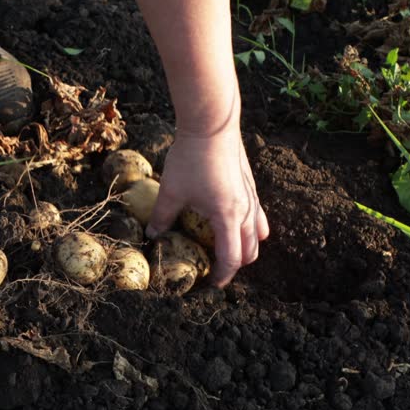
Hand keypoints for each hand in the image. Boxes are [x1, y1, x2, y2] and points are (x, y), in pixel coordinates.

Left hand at [146, 118, 268, 287]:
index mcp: (227, 218)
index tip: (212, 284)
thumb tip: (151, 235)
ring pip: (258, 233)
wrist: (212, 125)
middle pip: (250, 250)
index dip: (223, 276)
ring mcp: (251, 197)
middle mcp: (245, 211)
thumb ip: (162, 217)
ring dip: (247, 246)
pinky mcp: (250, 184)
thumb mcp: (171, 191)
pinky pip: (257, 214)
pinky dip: (250, 226)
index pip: (231, 258)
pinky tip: (233, 220)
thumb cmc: (190, 159)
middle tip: (217, 268)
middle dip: (236, 264)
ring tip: (228, 248)